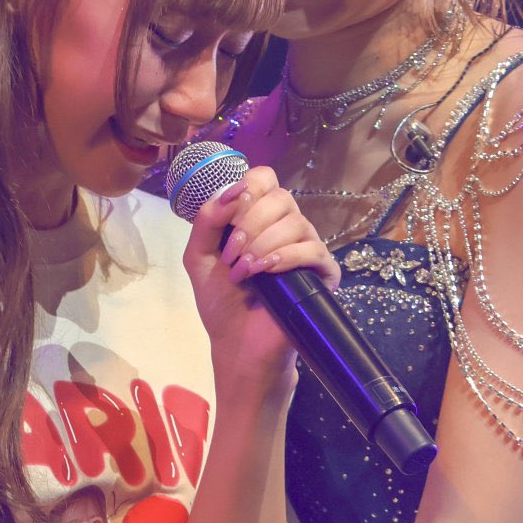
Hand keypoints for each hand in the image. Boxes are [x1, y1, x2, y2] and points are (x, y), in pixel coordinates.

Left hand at [183, 165, 338, 381]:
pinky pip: (313, 250)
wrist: (238, 344)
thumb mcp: (199, 256)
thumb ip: (207, 220)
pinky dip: (285, 257)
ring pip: (295, 222)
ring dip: (262, 245)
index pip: (265, 178)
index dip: (249, 188)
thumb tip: (233, 190)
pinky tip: (266, 273)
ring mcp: (307, 249)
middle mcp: (286, 227)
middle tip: (232, 254)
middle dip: (250, 223)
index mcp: (258, 218)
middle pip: (281, 197)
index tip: (232, 213)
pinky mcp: (323, 274)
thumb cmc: (221, 302)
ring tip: (244, 272)